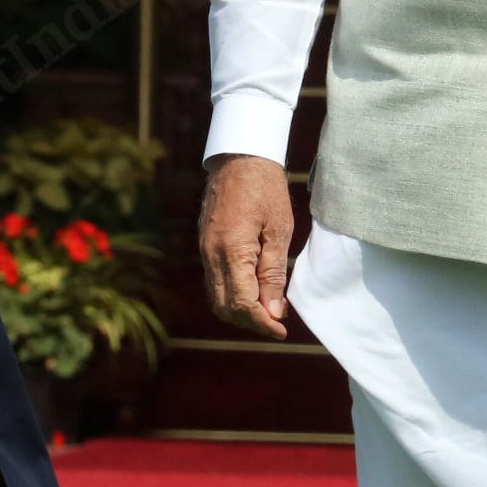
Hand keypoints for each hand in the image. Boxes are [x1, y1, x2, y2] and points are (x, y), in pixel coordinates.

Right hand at [198, 154, 294, 338]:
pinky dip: (232, 293)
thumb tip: (272, 311)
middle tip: (277, 321)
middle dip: (250, 322)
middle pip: (225, 307)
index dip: (262, 323)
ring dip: (240, 310)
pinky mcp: (205, 245)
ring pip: (216, 297)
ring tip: (267, 307)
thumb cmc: (265, 189)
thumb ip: (273, 273)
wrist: (240, 157)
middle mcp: (212, 254)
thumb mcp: (279, 231)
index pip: (242, 304)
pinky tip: (254, 288)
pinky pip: (214, 280)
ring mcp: (205, 250)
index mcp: (232, 250)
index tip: (281, 329)